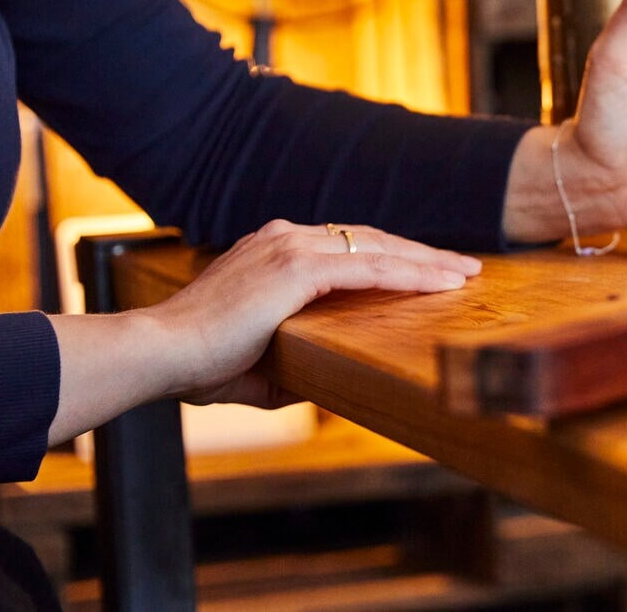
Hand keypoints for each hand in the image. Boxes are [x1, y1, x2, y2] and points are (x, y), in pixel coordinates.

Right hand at [142, 220, 479, 406]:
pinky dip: (410, 274)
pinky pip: (371, 267)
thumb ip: (293, 365)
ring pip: (379, 249)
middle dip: (420, 254)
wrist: (159, 353)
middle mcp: (284, 238)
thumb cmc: (197, 365)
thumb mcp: (256, 364)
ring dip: (426, 262)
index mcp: (272, 251)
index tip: (428, 269)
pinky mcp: (297, 267)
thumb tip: (325, 388)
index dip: (391, 256)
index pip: (347, 247)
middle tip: (463, 267)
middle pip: (371, 239)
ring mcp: (291, 247)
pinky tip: (441, 284)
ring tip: (466, 274)